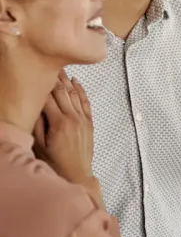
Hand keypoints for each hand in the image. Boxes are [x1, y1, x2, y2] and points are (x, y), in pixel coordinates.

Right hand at [33, 71, 95, 186]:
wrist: (77, 175)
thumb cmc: (55, 163)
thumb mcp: (39, 145)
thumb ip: (37, 124)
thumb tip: (33, 105)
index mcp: (59, 123)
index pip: (48, 97)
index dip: (41, 83)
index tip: (35, 71)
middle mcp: (73, 118)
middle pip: (62, 91)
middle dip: (54, 76)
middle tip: (47, 62)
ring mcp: (83, 120)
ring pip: (75, 94)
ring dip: (67, 80)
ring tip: (59, 67)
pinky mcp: (89, 123)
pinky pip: (86, 102)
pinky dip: (81, 90)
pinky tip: (76, 81)